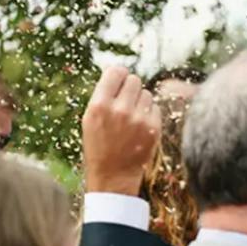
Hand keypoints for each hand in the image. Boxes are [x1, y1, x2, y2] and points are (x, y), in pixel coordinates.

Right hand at [80, 64, 160, 196]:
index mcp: (99, 105)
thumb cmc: (99, 144)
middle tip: (125, 99)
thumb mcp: (91, 118)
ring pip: (147, 93)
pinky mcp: (154, 129)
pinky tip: (140, 124)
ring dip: (140, 100)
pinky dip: (149, 113)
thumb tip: (116, 72)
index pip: (116, 72)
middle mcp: (120, 110)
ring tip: (131, 115)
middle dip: (130, 87)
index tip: (118, 79)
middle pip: (134, 80)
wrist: (114, 174)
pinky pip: (155, 108)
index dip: (118, 74)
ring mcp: (139, 120)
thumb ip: (103, 95)